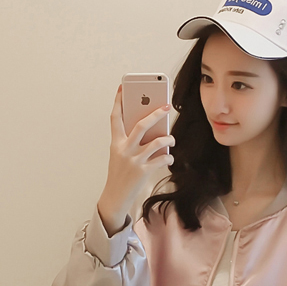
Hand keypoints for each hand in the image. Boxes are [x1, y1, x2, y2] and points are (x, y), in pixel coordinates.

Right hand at [98, 85, 175, 232]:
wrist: (115, 196)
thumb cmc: (120, 173)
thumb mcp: (120, 155)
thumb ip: (130, 141)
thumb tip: (151, 128)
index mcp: (116, 143)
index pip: (115, 118)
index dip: (118, 102)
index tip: (122, 88)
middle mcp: (124, 150)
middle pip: (141, 125)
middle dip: (155, 114)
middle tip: (166, 106)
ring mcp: (134, 161)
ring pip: (157, 142)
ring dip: (168, 138)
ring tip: (171, 138)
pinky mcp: (143, 172)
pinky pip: (162, 158)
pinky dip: (168, 157)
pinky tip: (169, 158)